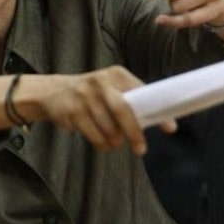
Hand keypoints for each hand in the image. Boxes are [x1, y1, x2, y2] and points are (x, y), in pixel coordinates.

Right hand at [21, 69, 176, 155]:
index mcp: (116, 75)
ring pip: (107, 127)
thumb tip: (162, 123)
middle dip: (133, 133)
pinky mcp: (71, 110)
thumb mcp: (110, 88)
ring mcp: (83, 96)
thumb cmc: (91, 94)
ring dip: (114, 141)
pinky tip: (101, 143)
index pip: (141, 93)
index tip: (170, 128)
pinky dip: (100, 143)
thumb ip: (131, 101)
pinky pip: (93, 134)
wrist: (53, 92)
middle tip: (140, 149)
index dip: (155, 112)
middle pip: (122, 111)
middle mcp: (99, 82)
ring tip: (115, 143)